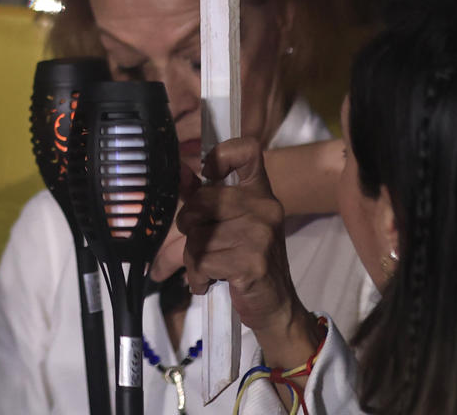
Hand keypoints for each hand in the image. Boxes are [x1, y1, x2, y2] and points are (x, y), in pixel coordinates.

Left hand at [178, 138, 321, 370]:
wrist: (277, 306)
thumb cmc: (249, 262)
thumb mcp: (234, 227)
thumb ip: (208, 203)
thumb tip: (179, 177)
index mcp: (260, 193)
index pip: (248, 151)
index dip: (220, 154)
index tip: (206, 172)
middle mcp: (264, 207)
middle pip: (201, 200)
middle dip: (188, 226)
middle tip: (198, 243)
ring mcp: (260, 234)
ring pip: (197, 235)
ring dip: (193, 258)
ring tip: (207, 268)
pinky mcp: (251, 262)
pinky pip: (202, 261)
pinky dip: (198, 276)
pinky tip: (209, 281)